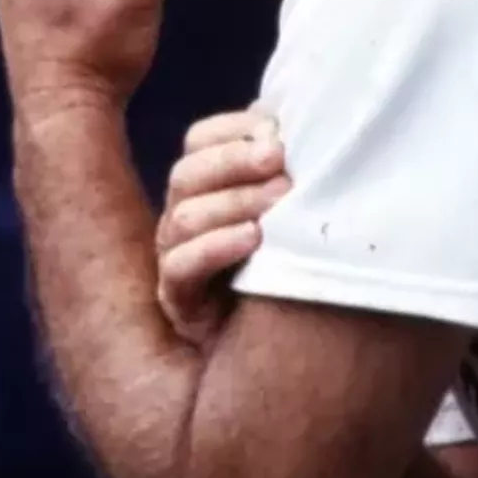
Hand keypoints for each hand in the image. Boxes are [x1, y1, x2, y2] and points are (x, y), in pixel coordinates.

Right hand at [155, 105, 291, 345]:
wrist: (286, 352)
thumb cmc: (295, 265)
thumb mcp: (295, 209)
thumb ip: (289, 169)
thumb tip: (301, 125)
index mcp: (206, 186)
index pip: (199, 141)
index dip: (232, 131)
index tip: (278, 132)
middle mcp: (183, 217)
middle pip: (187, 174)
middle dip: (236, 161)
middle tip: (282, 162)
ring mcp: (176, 259)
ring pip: (183, 217)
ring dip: (234, 202)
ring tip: (280, 201)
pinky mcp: (180, 300)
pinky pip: (180, 268)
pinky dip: (217, 246)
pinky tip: (253, 238)